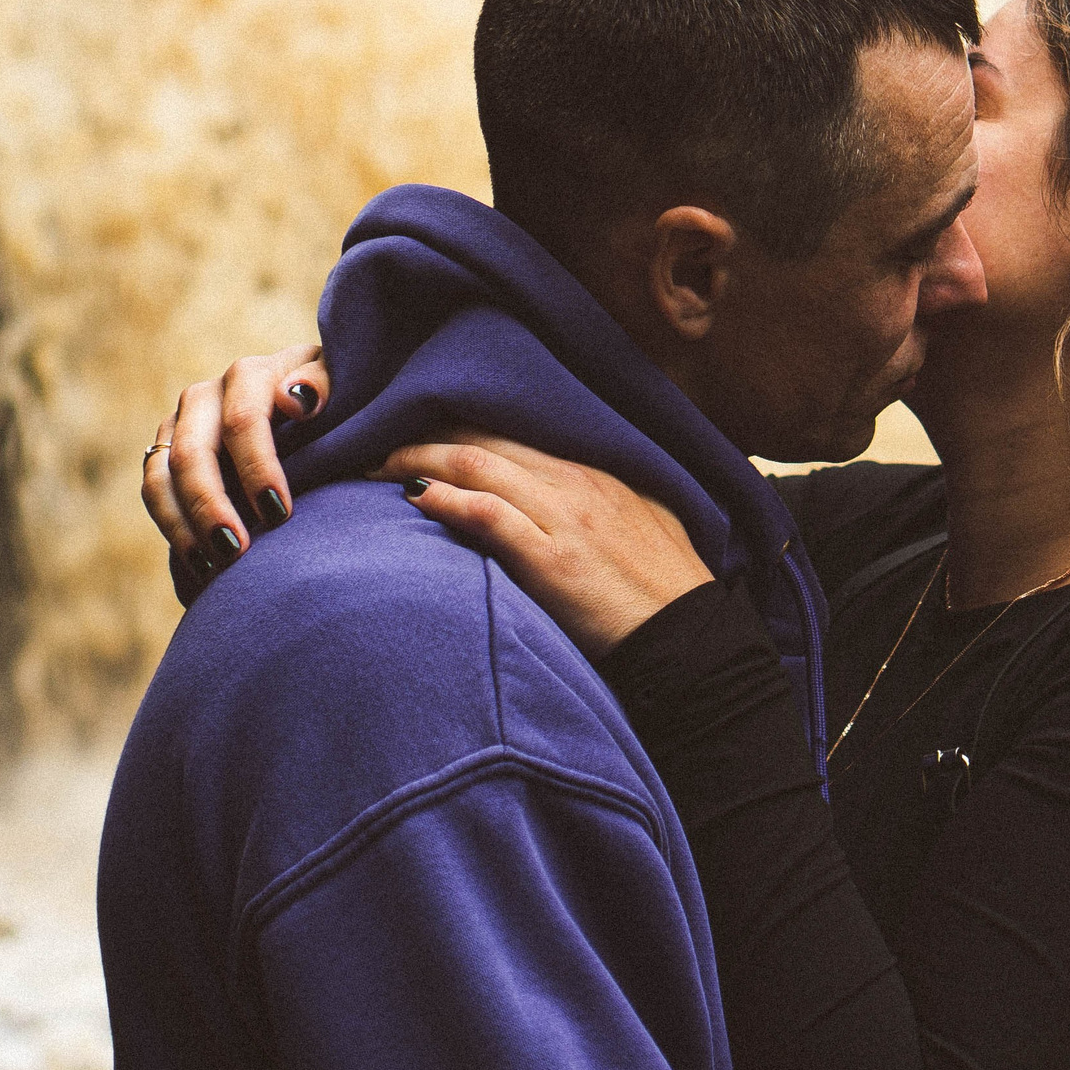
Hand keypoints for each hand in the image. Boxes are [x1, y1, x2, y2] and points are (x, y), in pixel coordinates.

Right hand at [144, 343, 331, 581]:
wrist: (311, 406)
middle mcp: (208, 395)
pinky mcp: (168, 452)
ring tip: (213, 568)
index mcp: (252, 376)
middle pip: (193, 452)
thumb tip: (295, 398)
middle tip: (236, 551)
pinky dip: (173, 529)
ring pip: (161, 475)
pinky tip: (200, 565)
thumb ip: (326, 384)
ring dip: (182, 524)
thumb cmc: (335, 400)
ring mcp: (182, 425)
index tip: (280, 513)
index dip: (257, 467)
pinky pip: (155, 492)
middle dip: (210, 505)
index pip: (243, 420)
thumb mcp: (342, 384)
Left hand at [378, 434, 713, 658]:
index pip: (511, 434)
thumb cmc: (668, 592)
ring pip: (478, 466)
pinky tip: (414, 495)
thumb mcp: (645, 523)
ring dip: (419, 460)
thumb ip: (601, 502)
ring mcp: (564, 519)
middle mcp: (575, 484)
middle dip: (424, 435)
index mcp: (595, 474)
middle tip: (377, 440)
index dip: (457, 427)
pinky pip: (489, 515)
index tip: (418, 430)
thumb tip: (565, 499)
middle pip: (484, 440)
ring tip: (376, 464)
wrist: (693, 641)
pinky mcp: (553, 560)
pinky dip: (448, 499)